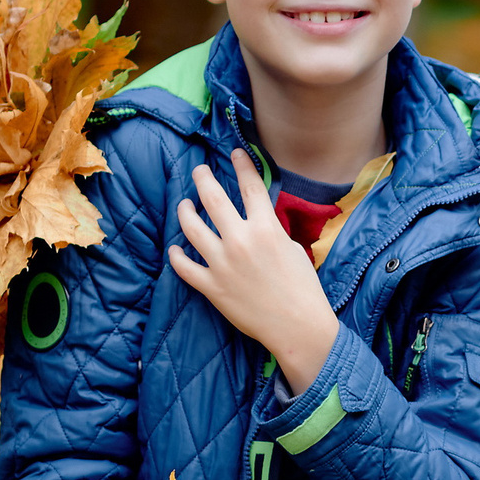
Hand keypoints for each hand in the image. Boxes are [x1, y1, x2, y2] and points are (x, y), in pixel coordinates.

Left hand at [167, 149, 338, 394]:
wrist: (298, 326)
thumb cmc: (303, 288)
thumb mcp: (293, 249)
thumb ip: (271, 231)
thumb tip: (257, 220)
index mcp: (266, 229)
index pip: (250, 186)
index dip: (241, 164)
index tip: (234, 152)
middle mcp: (240, 241)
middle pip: (213, 198)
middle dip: (203, 178)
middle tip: (199, 171)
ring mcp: (222, 264)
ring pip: (192, 228)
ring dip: (185, 212)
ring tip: (184, 205)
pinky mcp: (211, 287)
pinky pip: (184, 267)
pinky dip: (177, 256)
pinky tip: (176, 249)